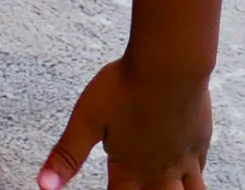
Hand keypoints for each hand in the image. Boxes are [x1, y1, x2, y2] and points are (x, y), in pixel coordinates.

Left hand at [40, 60, 211, 188]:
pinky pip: (201, 174)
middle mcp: (159, 171)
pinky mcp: (200, 142)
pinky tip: (192, 178)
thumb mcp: (85, 120)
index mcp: (129, 168)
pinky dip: (195, 183)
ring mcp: (184, 159)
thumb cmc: (124, 88)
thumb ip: (66, 155)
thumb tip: (43, 185)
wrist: (169, 67)